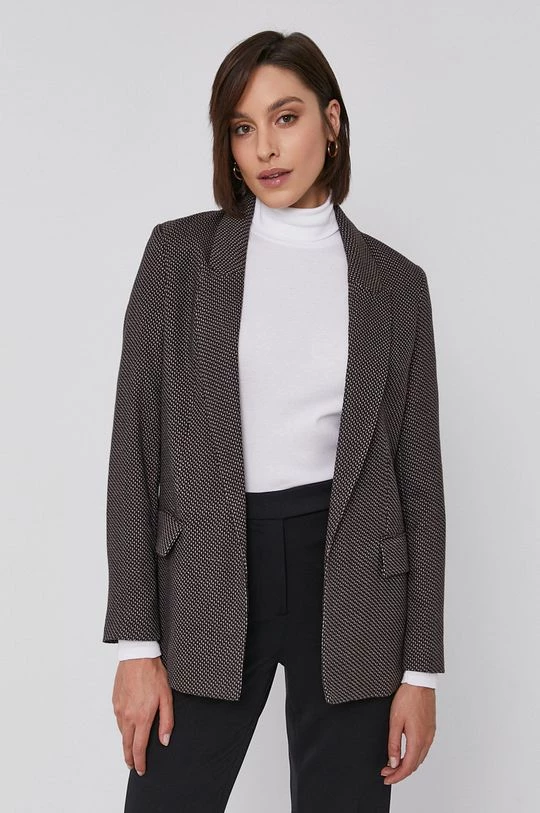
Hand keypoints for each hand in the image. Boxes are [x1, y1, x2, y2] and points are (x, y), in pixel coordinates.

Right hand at [112, 657, 173, 775]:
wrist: (137, 656)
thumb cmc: (153, 674)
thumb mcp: (166, 697)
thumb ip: (166, 721)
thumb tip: (164, 741)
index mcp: (142, 717)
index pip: (138, 748)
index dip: (140, 762)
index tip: (141, 770)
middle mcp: (127, 716)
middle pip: (126, 745)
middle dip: (130, 758)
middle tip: (133, 766)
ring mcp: (119, 709)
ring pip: (122, 732)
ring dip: (126, 742)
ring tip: (131, 748)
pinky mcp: (115, 701)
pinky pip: (118, 720)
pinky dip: (123, 728)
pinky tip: (128, 726)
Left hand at [380, 684, 435, 784]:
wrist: (420, 682)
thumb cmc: (407, 698)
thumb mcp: (395, 721)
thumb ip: (394, 744)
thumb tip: (393, 762)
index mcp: (417, 739)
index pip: (408, 766)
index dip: (397, 776)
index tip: (387, 779)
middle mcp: (426, 739)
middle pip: (414, 764)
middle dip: (400, 772)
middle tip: (387, 772)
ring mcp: (430, 734)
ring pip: (420, 757)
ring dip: (407, 764)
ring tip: (394, 764)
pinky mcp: (430, 728)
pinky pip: (423, 748)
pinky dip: (414, 755)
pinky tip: (406, 753)